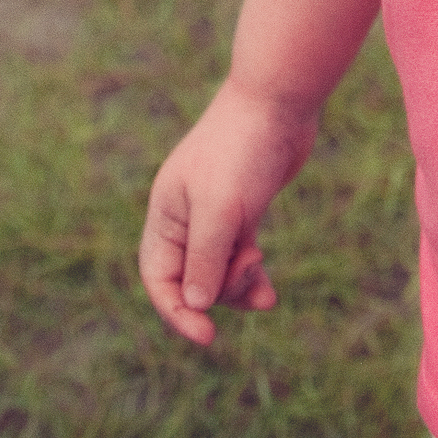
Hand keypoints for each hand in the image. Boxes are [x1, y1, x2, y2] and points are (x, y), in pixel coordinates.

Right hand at [138, 74, 317, 346]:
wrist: (278, 101)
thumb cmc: (242, 151)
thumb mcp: (220, 210)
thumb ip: (205, 259)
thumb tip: (195, 306)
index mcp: (166, 213)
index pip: (158, 277)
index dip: (176, 312)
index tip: (207, 336)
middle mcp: (185, 217)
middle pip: (192, 280)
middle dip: (220, 290)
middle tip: (251, 265)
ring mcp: (215, 214)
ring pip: (219, 272)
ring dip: (240, 284)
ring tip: (263, 276)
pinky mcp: (244, 211)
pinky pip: (239, 258)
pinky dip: (252, 275)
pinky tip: (268, 293)